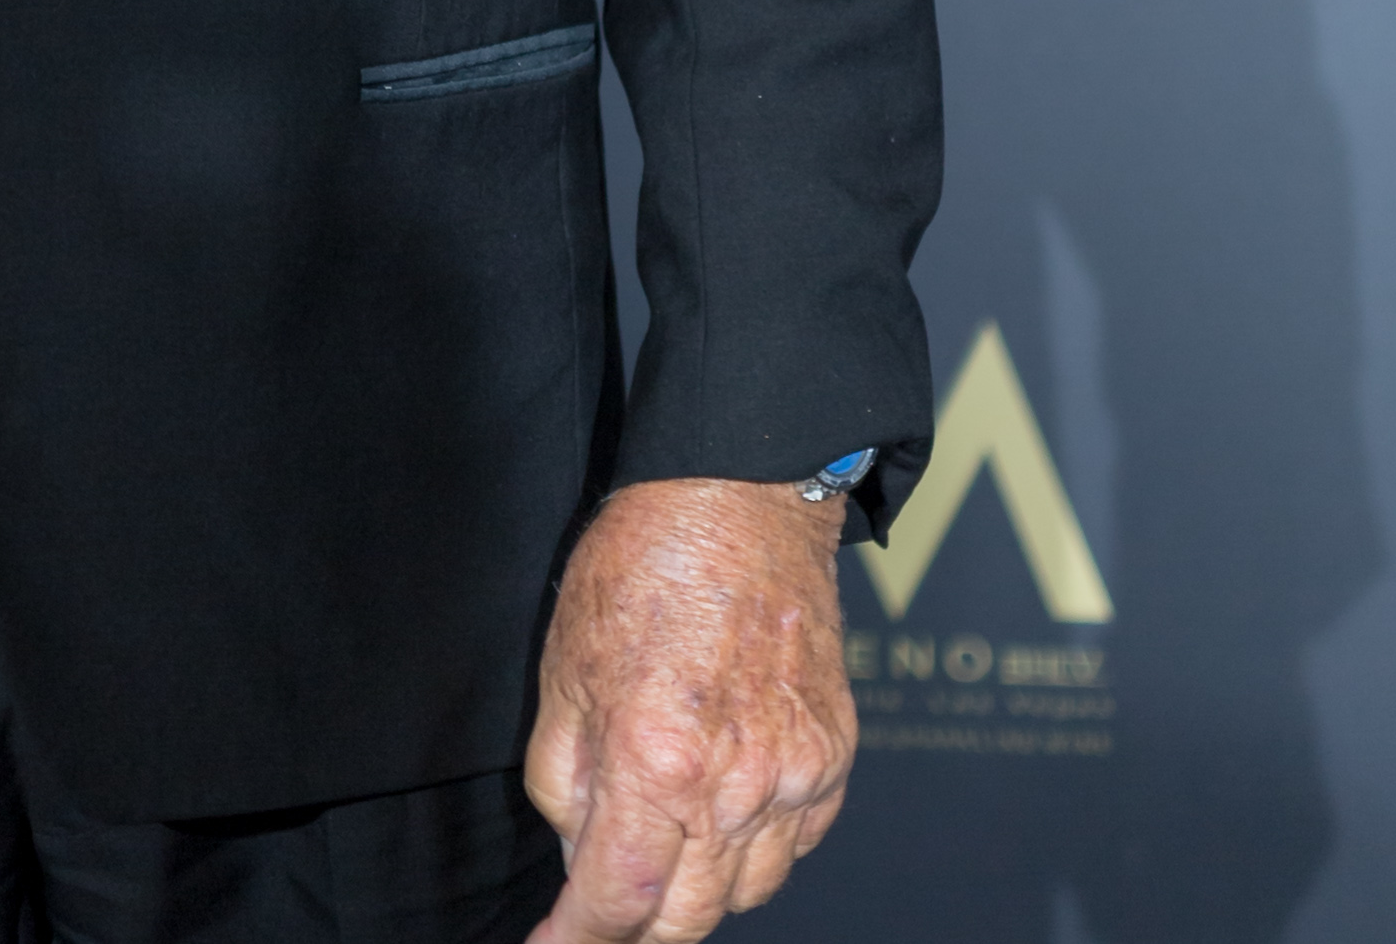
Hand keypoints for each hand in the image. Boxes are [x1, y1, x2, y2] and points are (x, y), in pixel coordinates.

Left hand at [525, 479, 856, 942]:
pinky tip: (720, 810)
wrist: (739, 496)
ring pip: (745, 893)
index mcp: (655, 759)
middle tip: (600, 901)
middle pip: (687, 919)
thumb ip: (564, 777)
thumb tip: (579, 851)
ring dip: (697, 890)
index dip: (577, 940)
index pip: (618, 902)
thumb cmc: (644, 562)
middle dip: (635, 925)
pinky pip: (793, 847)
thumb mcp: (563, 666)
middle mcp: (735, 783)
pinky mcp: (832, 759)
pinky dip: (752, 850)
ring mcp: (795, 775)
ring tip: (661, 841)